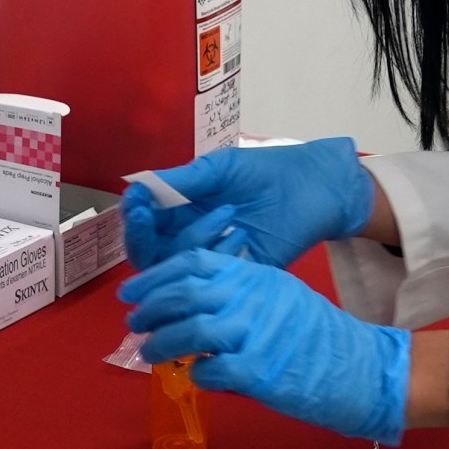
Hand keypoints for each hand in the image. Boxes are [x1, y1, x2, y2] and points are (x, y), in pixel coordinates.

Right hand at [118, 137, 373, 270]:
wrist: (315, 188)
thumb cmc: (266, 171)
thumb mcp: (221, 168)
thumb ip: (182, 180)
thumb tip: (137, 186)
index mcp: (180, 210)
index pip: (143, 223)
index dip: (133, 217)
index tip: (136, 203)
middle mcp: (189, 238)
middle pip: (149, 253)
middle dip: (143, 238)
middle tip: (150, 217)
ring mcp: (212, 259)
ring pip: (177, 268)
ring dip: (194, 241)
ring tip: (230, 213)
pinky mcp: (236, 275)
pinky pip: (212, 280)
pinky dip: (222, 258)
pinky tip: (243, 236)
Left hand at [121, 248, 410, 444]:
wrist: (358, 366)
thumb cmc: (316, 334)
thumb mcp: (279, 294)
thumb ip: (239, 291)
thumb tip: (194, 303)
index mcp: (254, 275)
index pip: (193, 262)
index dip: (156, 276)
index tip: (132, 290)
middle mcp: (251, 297)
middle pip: (184, 294)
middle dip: (150, 309)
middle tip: (133, 323)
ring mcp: (254, 333)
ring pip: (189, 333)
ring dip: (162, 345)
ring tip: (150, 354)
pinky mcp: (258, 371)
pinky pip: (210, 371)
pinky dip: (196, 375)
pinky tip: (194, 377)